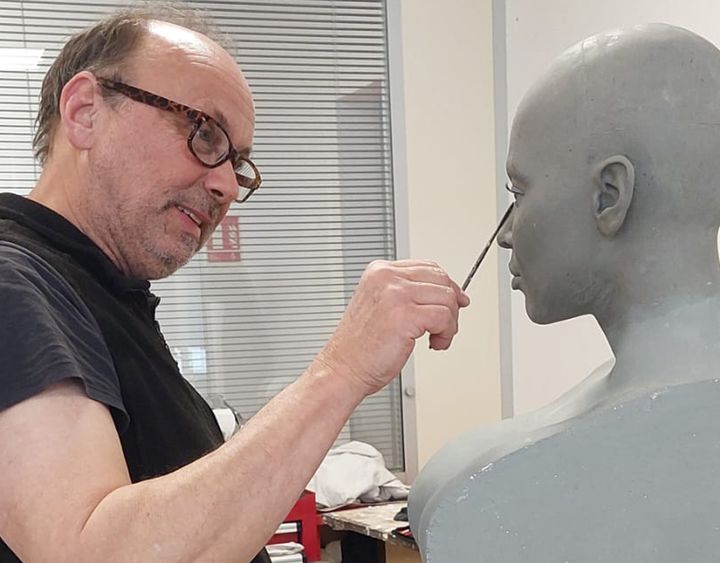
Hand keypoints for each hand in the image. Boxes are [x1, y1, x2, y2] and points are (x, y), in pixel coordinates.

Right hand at [317, 259, 469, 395]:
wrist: (344, 368)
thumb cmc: (361, 346)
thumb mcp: (382, 305)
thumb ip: (409, 293)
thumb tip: (449, 293)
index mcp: (379, 271)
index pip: (428, 267)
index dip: (446, 286)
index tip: (455, 301)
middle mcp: (386, 278)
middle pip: (441, 280)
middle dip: (451, 305)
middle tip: (445, 326)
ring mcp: (395, 294)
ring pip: (447, 298)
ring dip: (450, 323)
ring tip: (436, 337)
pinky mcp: (405, 315)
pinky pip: (445, 317)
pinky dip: (446, 334)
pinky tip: (434, 343)